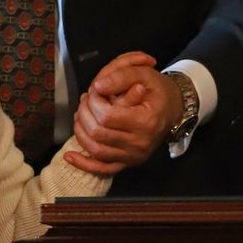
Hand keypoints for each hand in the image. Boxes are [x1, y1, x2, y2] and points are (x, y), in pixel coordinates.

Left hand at [64, 51, 181, 175]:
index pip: (107, 116)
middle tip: (86, 99)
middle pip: (98, 132)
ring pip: (96, 149)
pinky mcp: (127, 162)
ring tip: (81, 113)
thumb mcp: (144, 74)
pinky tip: (70, 156)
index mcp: (146, 121)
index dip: (94, 101)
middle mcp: (140, 143)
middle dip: (85, 112)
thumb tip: (98, 86)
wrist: (172, 109)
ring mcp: (133, 156)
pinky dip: (84, 164)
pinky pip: (103, 169)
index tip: (94, 90)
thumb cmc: (158, 91)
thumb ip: (121, 75)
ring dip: (81, 131)